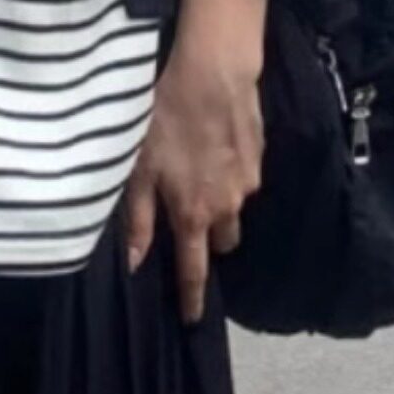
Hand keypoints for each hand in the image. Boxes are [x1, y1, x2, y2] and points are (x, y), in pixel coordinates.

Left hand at [124, 0, 267, 324]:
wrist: (214, 72)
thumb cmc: (165, 118)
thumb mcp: (138, 170)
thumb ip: (137, 220)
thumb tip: (133, 265)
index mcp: (193, 215)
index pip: (195, 270)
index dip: (193, 298)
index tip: (193, 321)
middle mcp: (227, 206)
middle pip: (222, 242)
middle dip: (208, 240)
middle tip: (188, 222)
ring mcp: (249, 181)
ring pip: (235, 208)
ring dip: (219, 204)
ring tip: (198, 177)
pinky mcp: (260, 155)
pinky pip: (244, 178)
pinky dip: (229, 174)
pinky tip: (213, 149)